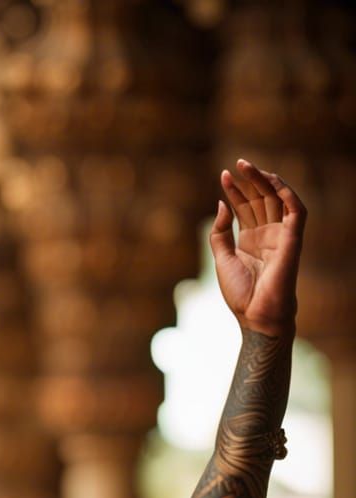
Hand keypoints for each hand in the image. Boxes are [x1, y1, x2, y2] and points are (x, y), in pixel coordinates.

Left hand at [210, 159, 305, 338]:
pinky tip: (273, 181)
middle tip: (237, 164)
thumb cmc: (239, 293)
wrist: (254, 314)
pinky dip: (287, 194)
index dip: (235, 191)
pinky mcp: (293, 240)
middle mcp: (267, 234)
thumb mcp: (222, 258)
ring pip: (277, 200)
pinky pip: (296, 211)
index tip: (224, 175)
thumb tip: (220, 205)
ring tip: (249, 167)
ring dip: (265, 181)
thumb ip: (220, 232)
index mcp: (251, 239)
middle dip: (249, 180)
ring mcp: (281, 235)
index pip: (245, 207)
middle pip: (260, 199)